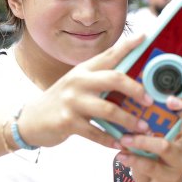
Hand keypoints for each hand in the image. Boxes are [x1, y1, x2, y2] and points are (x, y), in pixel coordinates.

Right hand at [16, 34, 153, 149]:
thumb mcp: (79, 84)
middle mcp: (78, 81)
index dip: (128, 46)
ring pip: (108, 109)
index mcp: (84, 70)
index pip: (109, 54)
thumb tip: (131, 77)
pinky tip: (121, 144)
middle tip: (150, 100)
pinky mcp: (67, 122)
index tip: (145, 37)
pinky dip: (110, 139)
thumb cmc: (64, 102)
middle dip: (136, 89)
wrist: (31, 120)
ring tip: (143, 128)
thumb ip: (100, 79)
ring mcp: (72, 101)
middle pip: (114, 78)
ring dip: (129, 120)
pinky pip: (95, 132)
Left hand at [117, 81, 181, 181]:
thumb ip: (149, 124)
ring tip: (124, 139)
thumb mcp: (154, 139)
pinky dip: (133, 159)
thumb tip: (134, 99)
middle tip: (170, 100)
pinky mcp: (169, 177)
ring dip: (142, 140)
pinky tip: (120, 155)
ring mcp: (180, 161)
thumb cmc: (154, 161)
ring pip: (165, 145)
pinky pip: (151, 165)